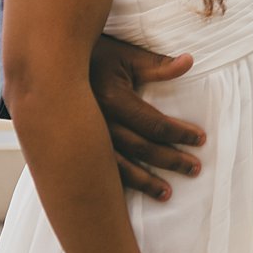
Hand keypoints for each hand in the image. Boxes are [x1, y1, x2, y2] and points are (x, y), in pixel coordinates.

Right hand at [89, 35, 204, 202]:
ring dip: (145, 182)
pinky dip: (118, 185)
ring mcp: (85, 138)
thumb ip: (158, 65)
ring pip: (119, 167)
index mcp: (113, 99)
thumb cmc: (98, 57)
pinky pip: (100, 170)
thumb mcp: (127, 56)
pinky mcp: (78, 147)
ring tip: (167, 193)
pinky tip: (130, 196)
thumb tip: (189, 61)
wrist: (51, 66)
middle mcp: (99, 123)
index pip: (154, 124)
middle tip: (195, 168)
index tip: (201, 139)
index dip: (179, 133)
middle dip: (170, 160)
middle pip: (141, 148)